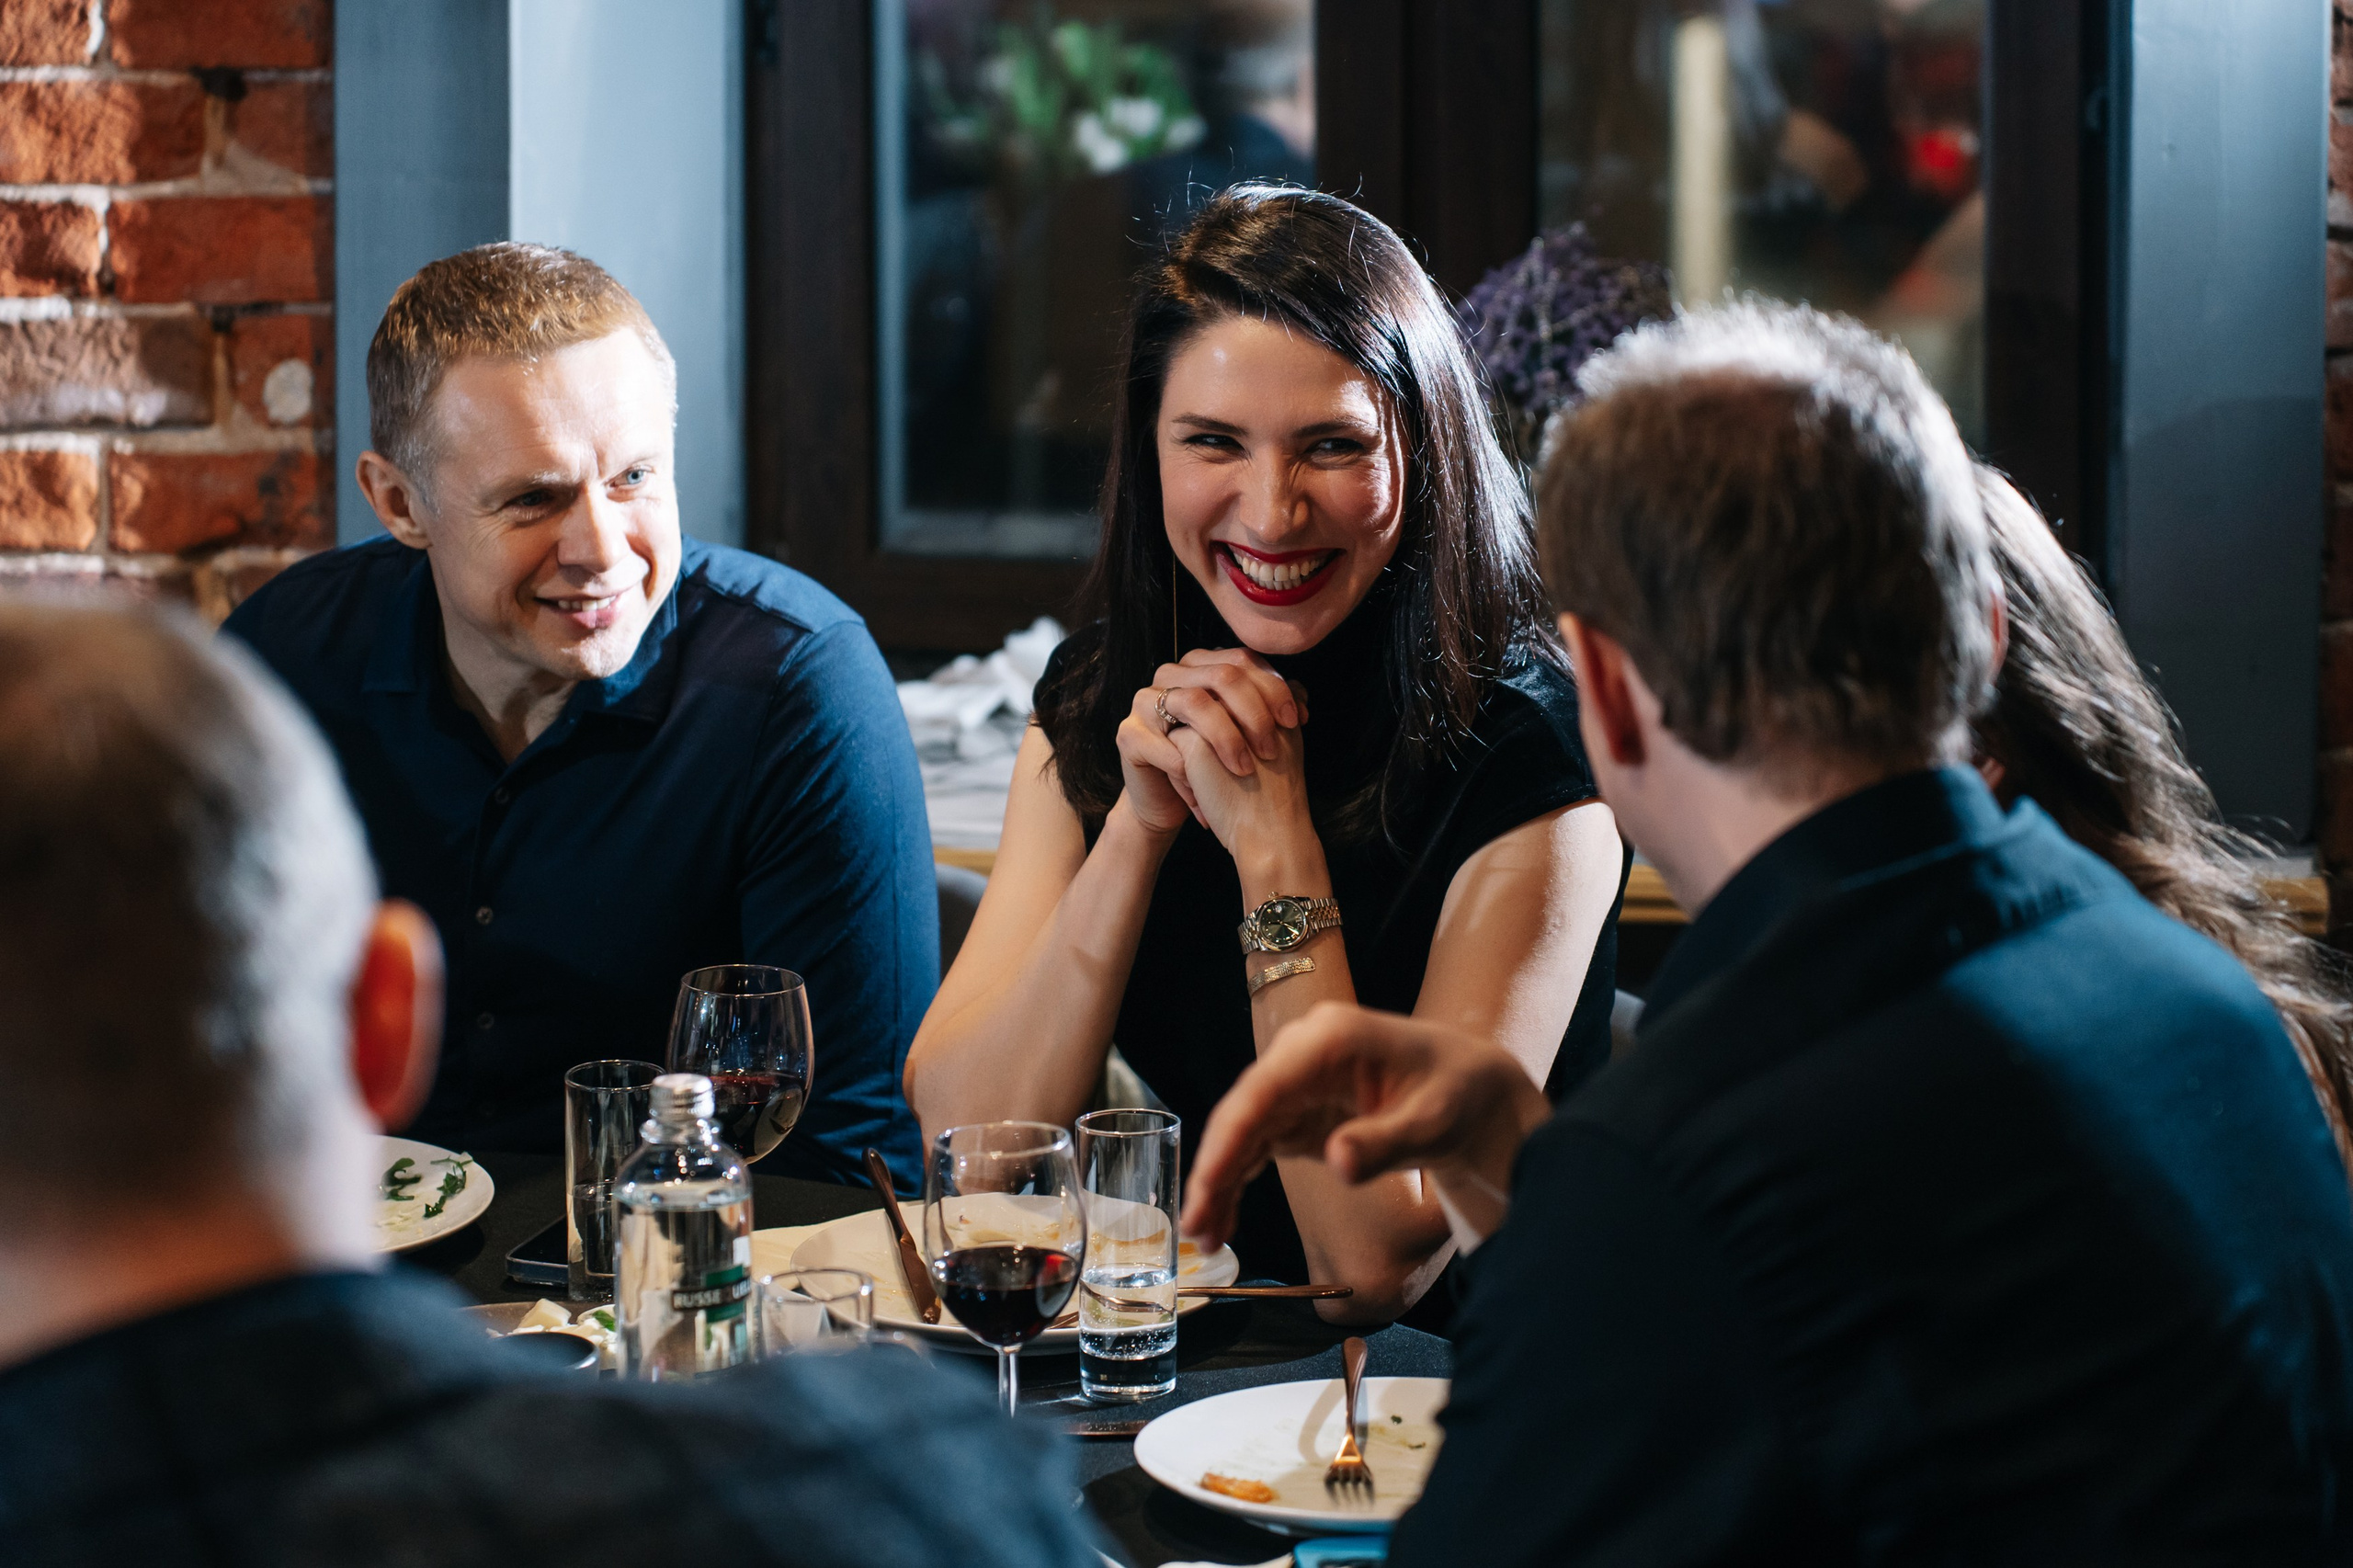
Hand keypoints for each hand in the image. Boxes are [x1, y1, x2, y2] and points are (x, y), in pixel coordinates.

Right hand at [1114, 649, 1303, 840]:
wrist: (1174, 803)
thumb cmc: (1214, 764)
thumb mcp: (1246, 734)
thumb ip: (1270, 709)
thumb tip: (1302, 695)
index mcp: (1199, 666)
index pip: (1242, 660)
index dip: (1274, 688)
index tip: (1296, 722)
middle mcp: (1170, 675)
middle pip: (1222, 676)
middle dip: (1254, 713)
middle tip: (1272, 749)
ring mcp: (1144, 702)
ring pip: (1194, 703)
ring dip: (1226, 738)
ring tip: (1244, 769)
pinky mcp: (1129, 735)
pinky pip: (1164, 744)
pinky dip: (1192, 768)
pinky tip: (1208, 789)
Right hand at [1181, 1003, 1551, 1250]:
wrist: (1473, 1092)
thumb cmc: (1458, 1096)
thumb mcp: (1433, 1122)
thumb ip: (1384, 1143)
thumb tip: (1337, 1162)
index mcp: (1331, 1039)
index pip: (1264, 1088)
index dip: (1229, 1138)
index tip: (1206, 1183)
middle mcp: (1302, 1052)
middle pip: (1243, 1111)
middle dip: (1215, 1169)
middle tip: (1194, 1225)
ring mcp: (1297, 1080)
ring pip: (1243, 1132)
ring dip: (1220, 1182)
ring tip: (1203, 1236)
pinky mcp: (1299, 1108)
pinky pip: (1258, 1145)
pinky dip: (1240, 1181)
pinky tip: (1224, 1219)